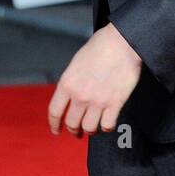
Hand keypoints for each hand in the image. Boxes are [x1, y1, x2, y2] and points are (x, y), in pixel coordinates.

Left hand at [48, 23, 142, 137]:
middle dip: (73, 130)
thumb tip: (71, 97)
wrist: (121, 43)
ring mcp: (98, 101)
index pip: (55, 111)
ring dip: (91, 131)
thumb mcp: (76, 63)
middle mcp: (80, 95)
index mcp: (67, 83)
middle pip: (72, 123)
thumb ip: (72, 82)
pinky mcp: (115, 103)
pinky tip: (107, 123)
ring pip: (90, 128)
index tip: (56, 130)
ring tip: (93, 128)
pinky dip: (107, 128)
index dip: (54, 124)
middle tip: (77, 132)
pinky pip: (108, 125)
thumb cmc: (100, 47)